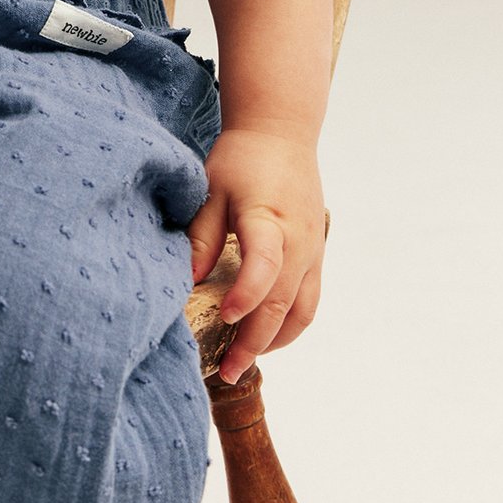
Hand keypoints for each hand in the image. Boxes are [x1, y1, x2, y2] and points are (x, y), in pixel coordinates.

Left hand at [186, 126, 326, 384]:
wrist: (282, 134)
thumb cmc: (242, 160)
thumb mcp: (211, 190)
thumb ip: (201, 235)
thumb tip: (186, 280)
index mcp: (269, 220)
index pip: (264, 266)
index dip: (247, 296)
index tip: (226, 318)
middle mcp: (298, 242)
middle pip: (282, 302)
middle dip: (254, 340)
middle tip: (227, 369)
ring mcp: (312, 252)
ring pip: (302, 311)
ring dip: (275, 341)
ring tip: (243, 361)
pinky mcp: (316, 256)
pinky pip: (309, 301)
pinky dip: (289, 325)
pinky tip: (265, 336)